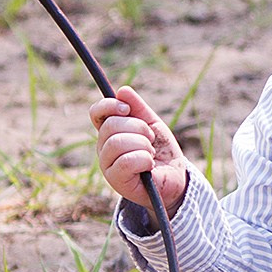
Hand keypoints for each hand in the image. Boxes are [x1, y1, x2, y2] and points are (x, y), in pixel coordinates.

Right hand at [90, 86, 188, 210]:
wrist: (175, 178)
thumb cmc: (161, 151)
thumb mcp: (153, 125)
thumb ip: (139, 108)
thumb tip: (122, 90)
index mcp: (110, 132)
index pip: (96, 113)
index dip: (108, 105)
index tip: (127, 109)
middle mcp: (103, 148)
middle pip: (110, 126)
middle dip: (138, 127)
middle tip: (150, 139)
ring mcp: (107, 165)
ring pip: (117, 143)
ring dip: (143, 145)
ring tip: (151, 153)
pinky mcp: (116, 181)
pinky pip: (126, 161)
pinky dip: (144, 159)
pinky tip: (149, 165)